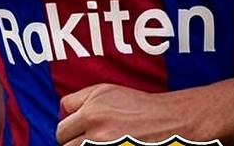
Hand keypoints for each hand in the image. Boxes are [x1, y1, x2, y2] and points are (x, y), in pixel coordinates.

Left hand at [55, 83, 192, 145]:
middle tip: (88, 140)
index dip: (70, 120)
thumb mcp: (113, 93)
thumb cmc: (143, 108)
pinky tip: (109, 144)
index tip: (78, 127)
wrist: (171, 122)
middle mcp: (94, 120)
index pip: (64, 110)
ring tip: (101, 142)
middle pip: (62, 135)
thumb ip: (87, 100)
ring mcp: (101, 142)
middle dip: (71, 140)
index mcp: (94, 101)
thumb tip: (64, 114)